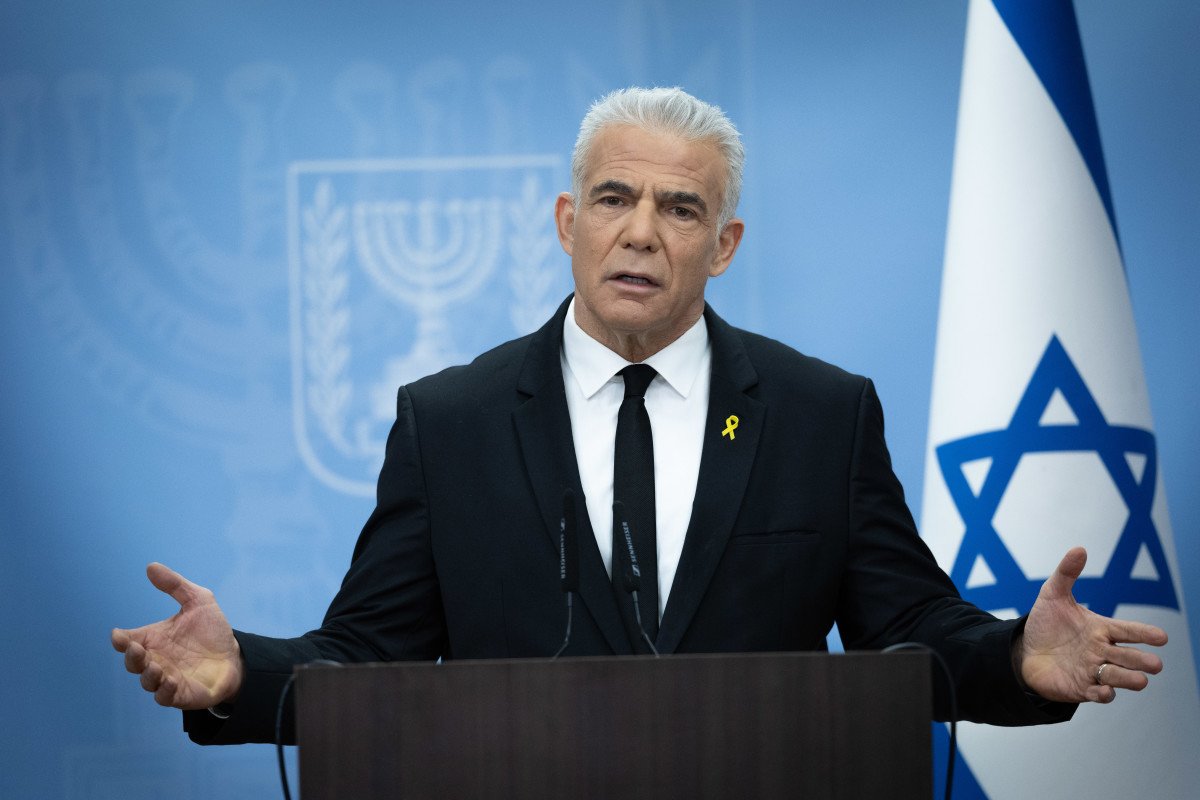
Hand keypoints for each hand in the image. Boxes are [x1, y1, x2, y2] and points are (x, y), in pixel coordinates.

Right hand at [111, 563, 243, 709]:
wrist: (236, 656)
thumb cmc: (212, 631)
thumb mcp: (198, 601)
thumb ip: (175, 585)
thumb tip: (151, 566)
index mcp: (154, 639)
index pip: (128, 641)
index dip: (120, 639)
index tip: (118, 635)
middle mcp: (155, 660)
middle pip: (133, 662)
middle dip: (132, 657)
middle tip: (137, 649)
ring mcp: (166, 678)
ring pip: (147, 681)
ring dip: (148, 675)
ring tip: (155, 667)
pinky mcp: (181, 694)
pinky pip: (166, 697)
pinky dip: (165, 691)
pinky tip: (171, 682)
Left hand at [1018, 547, 1166, 702]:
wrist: (1024, 651)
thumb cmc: (1045, 624)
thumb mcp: (1052, 595)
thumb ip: (1067, 573)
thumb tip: (1080, 549)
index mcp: (1101, 629)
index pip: (1127, 630)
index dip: (1144, 633)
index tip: (1161, 637)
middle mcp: (1102, 651)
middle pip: (1128, 656)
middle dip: (1142, 660)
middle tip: (1155, 664)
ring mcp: (1093, 670)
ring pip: (1117, 676)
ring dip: (1129, 679)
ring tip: (1142, 681)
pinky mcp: (1081, 688)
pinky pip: (1096, 693)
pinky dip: (1103, 693)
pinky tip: (1106, 691)